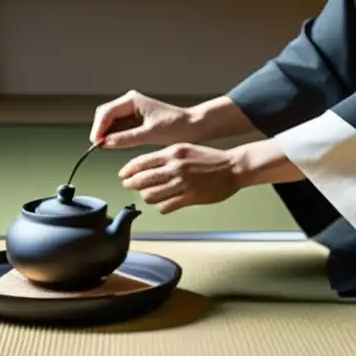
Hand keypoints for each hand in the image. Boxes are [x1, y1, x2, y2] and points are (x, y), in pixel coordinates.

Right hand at [90, 90, 195, 148]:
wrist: (192, 126)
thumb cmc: (176, 126)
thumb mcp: (149, 134)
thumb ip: (126, 138)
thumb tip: (106, 143)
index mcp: (133, 100)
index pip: (106, 112)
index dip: (98, 127)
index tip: (96, 141)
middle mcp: (130, 103)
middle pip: (105, 115)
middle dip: (100, 130)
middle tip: (98, 146)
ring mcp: (131, 111)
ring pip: (110, 122)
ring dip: (106, 133)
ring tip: (104, 147)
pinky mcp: (135, 120)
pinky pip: (118, 127)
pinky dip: (114, 136)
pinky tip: (113, 144)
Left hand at [118, 143, 241, 213]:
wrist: (233, 167)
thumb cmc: (209, 158)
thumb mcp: (184, 149)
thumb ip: (165, 157)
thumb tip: (145, 167)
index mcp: (172, 153)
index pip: (141, 162)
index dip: (128, 170)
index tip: (123, 175)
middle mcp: (175, 168)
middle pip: (142, 180)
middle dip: (131, 185)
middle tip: (129, 186)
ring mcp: (182, 184)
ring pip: (151, 195)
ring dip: (146, 197)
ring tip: (148, 195)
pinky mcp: (190, 198)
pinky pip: (165, 206)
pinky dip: (160, 207)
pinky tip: (164, 203)